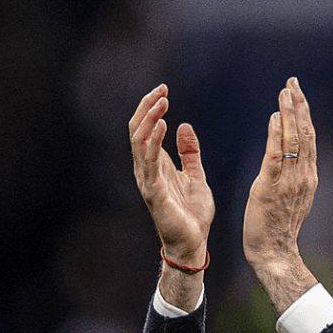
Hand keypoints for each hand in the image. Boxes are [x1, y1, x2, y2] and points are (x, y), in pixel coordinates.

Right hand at [129, 84, 214, 265]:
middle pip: (137, 130)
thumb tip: (184, 126)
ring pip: (139, 141)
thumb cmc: (192, 214)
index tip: (165, 89)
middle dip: (147, 107)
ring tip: (162, 101)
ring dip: (149, 118)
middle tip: (162, 89)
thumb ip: (189, 153)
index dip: (151, 107)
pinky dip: (154, 142)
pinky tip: (162, 125)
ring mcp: (148, 181)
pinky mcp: (154, 192)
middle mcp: (146, 170)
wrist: (194, 243)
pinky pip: (150, 162)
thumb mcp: (195, 175)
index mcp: (155, 165)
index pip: (145, 129)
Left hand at [243, 77, 317, 270]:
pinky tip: (274, 117)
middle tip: (293, 82)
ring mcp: (289, 181)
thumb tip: (283, 146)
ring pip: (293, 141)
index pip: (309, 138)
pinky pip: (276, 156)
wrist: (274, 252)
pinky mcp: (271, 187)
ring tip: (285, 92)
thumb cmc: (277, 227)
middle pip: (305, 134)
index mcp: (308, 177)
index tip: (297, 93)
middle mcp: (303, 176)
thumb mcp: (288, 196)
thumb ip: (289, 172)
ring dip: (290, 114)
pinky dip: (276, 134)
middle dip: (299, 105)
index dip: (304, 114)